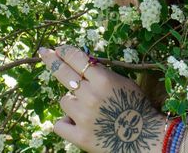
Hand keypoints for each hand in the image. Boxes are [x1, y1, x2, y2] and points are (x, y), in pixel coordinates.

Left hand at [39, 44, 165, 152]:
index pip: (77, 59)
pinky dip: (67, 124)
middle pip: (63, 73)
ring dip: (72, 103)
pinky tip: (78, 124)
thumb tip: (82, 64)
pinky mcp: (79, 136)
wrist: (144, 138)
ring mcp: (83, 116)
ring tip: (90, 111)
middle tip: (44, 53)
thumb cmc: (136, 107)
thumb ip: (102, 74)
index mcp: (103, 79)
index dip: (65, 52)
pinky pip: (60, 125)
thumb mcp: (124, 82)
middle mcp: (90, 95)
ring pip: (64, 101)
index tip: (57, 49)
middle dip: (51, 60)